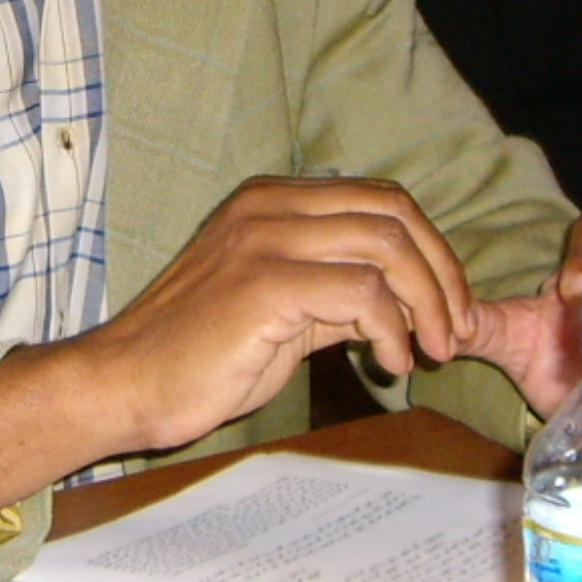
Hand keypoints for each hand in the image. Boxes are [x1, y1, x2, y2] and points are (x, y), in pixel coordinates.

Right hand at [0, 177, 472, 542]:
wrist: (126, 382)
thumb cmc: (195, 354)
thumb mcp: (277, 307)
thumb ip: (333, 289)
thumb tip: (402, 300)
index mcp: (270, 200)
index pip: (381, 199)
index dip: (432, 250)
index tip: (450, 308)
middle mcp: (268, 205)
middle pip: (395, 212)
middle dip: (443, 274)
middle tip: (455, 331)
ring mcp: (265, 239)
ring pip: (387, 246)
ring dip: (428, 304)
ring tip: (429, 351)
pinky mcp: (265, 284)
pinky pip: (362, 293)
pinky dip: (391, 330)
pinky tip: (385, 364)